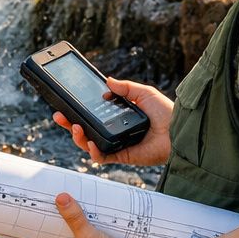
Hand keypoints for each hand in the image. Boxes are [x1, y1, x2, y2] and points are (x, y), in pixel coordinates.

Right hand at [54, 77, 172, 165]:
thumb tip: (107, 80)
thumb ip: (125, 87)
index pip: (92, 114)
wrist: (179, 130)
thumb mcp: (143, 93)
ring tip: (75, 127)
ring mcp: (116, 145)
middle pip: (85, 130)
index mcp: (118, 117)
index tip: (66, 104)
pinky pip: (101, 157)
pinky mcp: (121, 156)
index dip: (78, 111)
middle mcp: (114, 131)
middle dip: (69, 124)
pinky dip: (93, 152)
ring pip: (88, 144)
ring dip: (77, 137)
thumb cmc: (166, 112)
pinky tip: (91, 142)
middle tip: (59, 115)